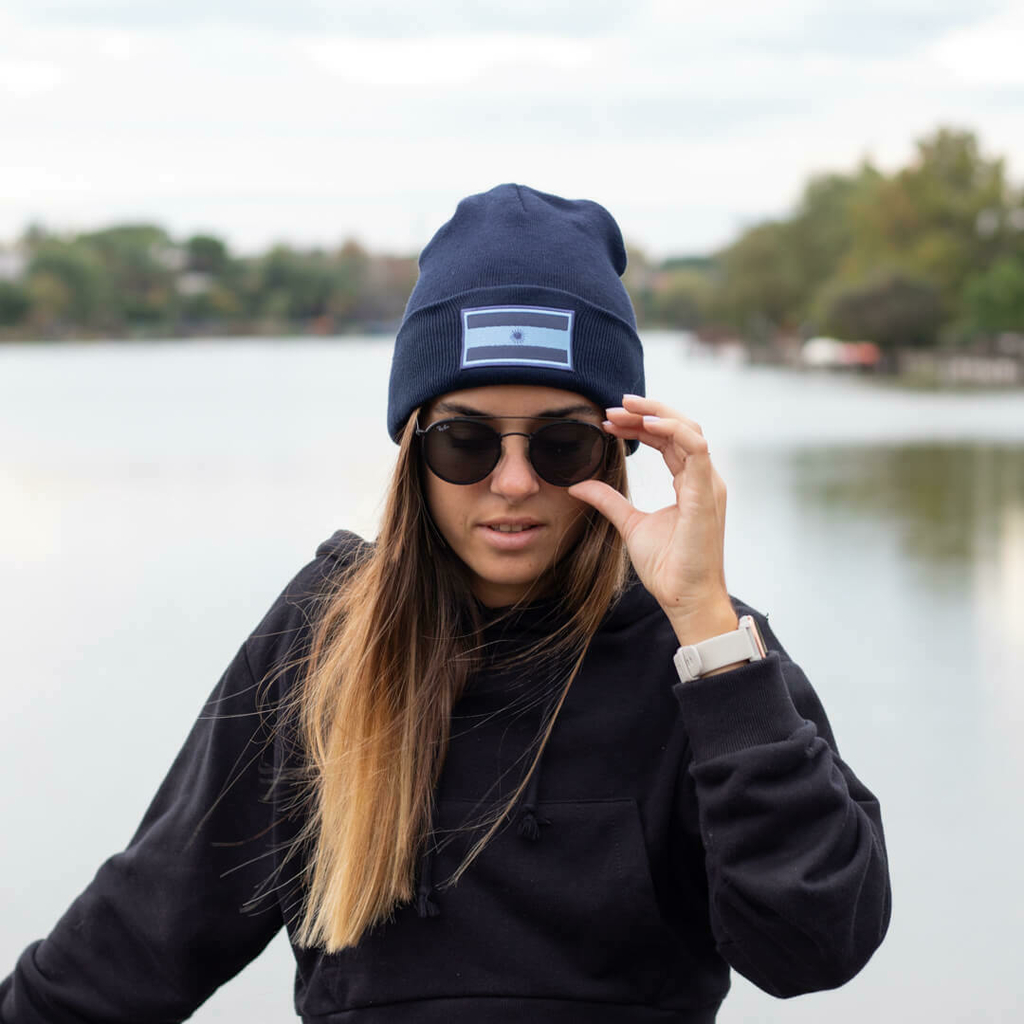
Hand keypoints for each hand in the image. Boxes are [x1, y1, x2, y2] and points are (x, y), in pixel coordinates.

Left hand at [568, 395, 738, 645]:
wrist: (684, 597)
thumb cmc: (667, 566)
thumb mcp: (629, 524)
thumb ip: (608, 500)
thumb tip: (579, 484)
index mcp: (691, 482)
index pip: (668, 440)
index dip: (639, 426)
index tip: (607, 422)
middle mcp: (703, 478)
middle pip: (678, 427)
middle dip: (645, 412)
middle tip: (612, 407)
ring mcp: (708, 484)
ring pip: (688, 429)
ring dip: (655, 413)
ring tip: (624, 409)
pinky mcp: (706, 493)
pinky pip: (696, 447)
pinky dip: (672, 429)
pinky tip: (646, 424)